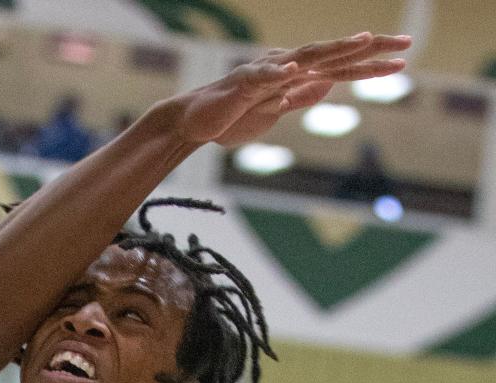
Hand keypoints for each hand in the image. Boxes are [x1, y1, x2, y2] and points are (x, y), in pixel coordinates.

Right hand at [172, 32, 410, 147]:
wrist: (197, 121)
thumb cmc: (234, 115)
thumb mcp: (275, 109)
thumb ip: (300, 95)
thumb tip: (327, 85)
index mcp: (296, 76)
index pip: (340, 67)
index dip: (372, 64)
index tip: (402, 61)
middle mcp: (287, 67)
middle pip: (334, 55)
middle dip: (370, 50)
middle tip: (405, 44)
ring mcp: (266, 73)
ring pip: (306, 58)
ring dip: (334, 48)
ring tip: (363, 41)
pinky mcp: (244, 85)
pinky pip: (264, 77)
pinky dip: (279, 73)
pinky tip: (296, 70)